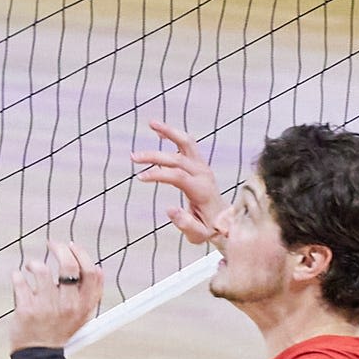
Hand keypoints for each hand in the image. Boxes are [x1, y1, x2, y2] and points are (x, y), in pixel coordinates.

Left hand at [9, 240, 104, 349]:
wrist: (39, 356)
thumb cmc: (59, 331)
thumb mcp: (82, 316)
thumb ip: (90, 295)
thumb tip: (99, 268)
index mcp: (85, 306)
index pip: (92, 272)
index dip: (81, 254)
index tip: (71, 246)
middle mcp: (68, 306)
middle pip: (69, 266)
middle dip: (59, 248)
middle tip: (52, 244)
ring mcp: (47, 308)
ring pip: (41, 270)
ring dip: (34, 263)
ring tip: (31, 268)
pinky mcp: (26, 310)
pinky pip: (20, 281)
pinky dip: (17, 275)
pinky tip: (18, 279)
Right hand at [132, 119, 224, 246]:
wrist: (225, 221)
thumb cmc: (209, 229)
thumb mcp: (198, 235)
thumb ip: (185, 224)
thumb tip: (169, 209)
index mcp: (201, 190)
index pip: (178, 176)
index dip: (159, 174)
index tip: (140, 177)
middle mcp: (203, 174)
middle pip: (177, 158)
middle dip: (155, 156)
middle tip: (133, 157)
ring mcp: (202, 167)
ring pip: (186, 143)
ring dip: (169, 132)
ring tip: (151, 123)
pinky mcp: (199, 164)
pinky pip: (187, 144)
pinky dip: (173, 135)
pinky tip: (158, 130)